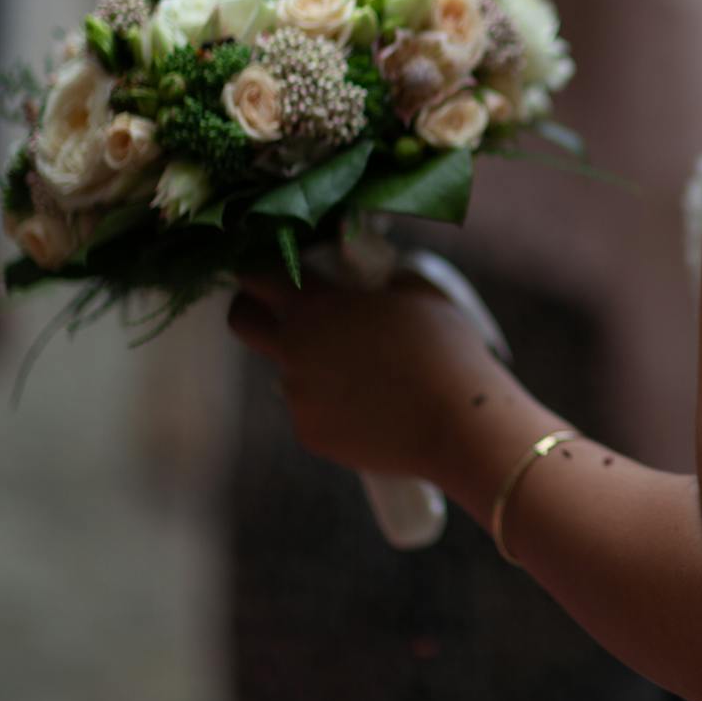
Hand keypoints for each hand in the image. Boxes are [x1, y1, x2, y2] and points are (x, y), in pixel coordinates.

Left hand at [227, 270, 508, 481]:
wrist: (458, 424)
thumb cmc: (447, 352)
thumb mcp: (420, 296)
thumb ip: (382, 284)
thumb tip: (371, 285)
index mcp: (318, 306)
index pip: (258, 274)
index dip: (262, 267)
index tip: (275, 267)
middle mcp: (295, 348)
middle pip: (243, 320)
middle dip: (253, 309)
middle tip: (285, 311)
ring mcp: (297, 395)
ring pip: (290, 369)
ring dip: (315, 364)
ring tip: (370, 374)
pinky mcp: (310, 433)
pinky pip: (313, 410)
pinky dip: (335, 406)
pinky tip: (376, 408)